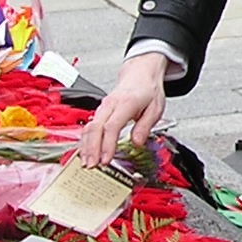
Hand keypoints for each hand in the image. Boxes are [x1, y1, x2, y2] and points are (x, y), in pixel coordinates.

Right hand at [75, 53, 171, 167]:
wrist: (140, 75)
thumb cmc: (147, 91)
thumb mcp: (155, 109)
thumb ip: (145, 126)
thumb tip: (137, 142)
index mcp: (125, 103)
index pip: (111, 126)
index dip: (107, 145)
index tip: (105, 160)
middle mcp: (110, 104)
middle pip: (95, 128)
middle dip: (92, 149)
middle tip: (91, 166)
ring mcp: (102, 107)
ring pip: (89, 127)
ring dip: (86, 147)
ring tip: (86, 163)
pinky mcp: (100, 112)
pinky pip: (89, 127)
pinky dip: (85, 141)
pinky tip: (85, 153)